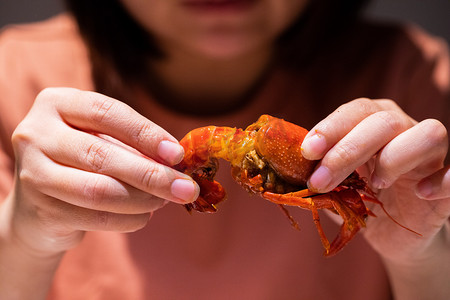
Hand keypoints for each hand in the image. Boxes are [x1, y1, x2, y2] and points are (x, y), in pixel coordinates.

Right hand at [2, 87, 198, 256]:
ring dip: (143, 199)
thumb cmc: (80, 164)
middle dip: (152, 174)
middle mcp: (36, 133)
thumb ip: (131, 145)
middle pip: (103, 154)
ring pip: (100, 190)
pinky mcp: (39, 210)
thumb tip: (176, 160)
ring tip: (164, 201)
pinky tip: (144, 216)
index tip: (177, 154)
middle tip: (187, 188)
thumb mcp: (100, 141)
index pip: (106, 112)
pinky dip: (129, 219)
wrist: (37, 207)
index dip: (146, 133)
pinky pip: (96, 218)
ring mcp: (32, 172)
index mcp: (55, 103)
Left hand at [301, 98, 449, 262]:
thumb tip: (278, 173)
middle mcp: (403, 128)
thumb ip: (311, 174)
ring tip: (375, 184)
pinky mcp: (447, 181)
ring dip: (394, 158)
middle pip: (383, 122)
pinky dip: (442, 181)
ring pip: (428, 132)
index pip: (355, 110)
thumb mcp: (331, 186)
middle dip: (347, 151)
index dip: (331, 127)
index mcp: (371, 122)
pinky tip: (418, 194)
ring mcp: (430, 154)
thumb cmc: (357, 199)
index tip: (307, 151)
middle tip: (321, 181)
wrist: (391, 233)